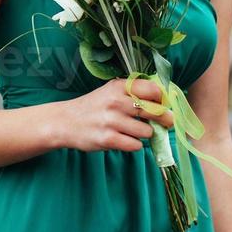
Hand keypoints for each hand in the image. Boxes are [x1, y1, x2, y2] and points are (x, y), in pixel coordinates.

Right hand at [49, 76, 175, 152]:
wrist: (65, 122)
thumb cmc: (94, 107)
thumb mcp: (111, 92)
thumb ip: (134, 92)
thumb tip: (165, 102)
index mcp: (118, 86)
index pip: (153, 90)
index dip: (163, 99)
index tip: (164, 105)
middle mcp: (115, 101)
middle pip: (154, 111)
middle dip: (164, 118)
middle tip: (166, 122)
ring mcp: (112, 121)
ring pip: (147, 131)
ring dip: (145, 134)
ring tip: (134, 131)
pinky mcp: (108, 139)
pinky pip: (136, 145)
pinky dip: (134, 144)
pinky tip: (124, 139)